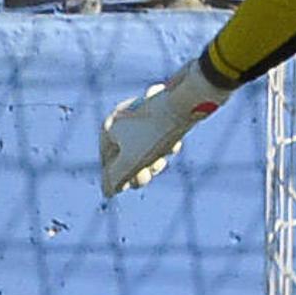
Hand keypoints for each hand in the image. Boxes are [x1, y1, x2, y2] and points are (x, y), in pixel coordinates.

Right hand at [99, 58, 230, 197]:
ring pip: (145, 147)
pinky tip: (174, 143)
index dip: (118, 177)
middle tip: (150, 175)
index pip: (107, 161)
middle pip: (127, 155)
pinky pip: (159, 136)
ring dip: (154, 158)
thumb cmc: (156, 133)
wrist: (188, 102)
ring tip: (165, 155)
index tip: (131, 185)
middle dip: (139, 168)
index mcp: (110, 125)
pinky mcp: (163, 112)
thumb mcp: (131, 162)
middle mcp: (123, 117)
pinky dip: (165, 145)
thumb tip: (108, 191)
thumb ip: (115, 179)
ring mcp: (144, 113)